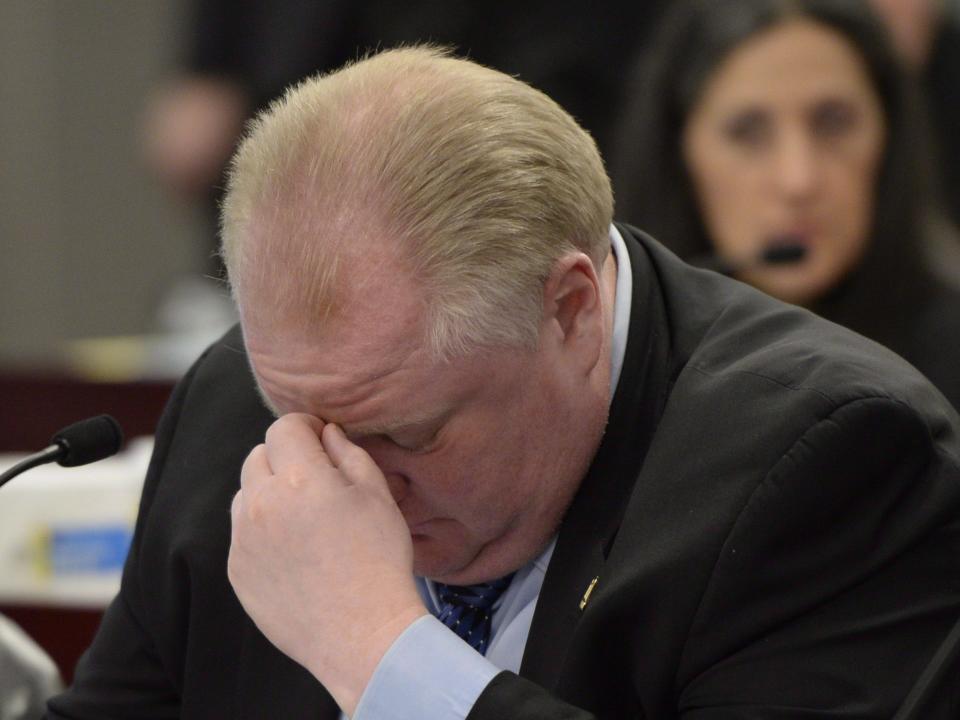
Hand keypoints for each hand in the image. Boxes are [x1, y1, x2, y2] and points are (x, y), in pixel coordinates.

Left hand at [228, 414, 427, 715]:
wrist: (362, 634)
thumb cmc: (379, 561)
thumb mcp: (377, 497)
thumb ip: (349, 454)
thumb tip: (327, 433)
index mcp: (300, 479)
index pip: (285, 427)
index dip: (305, 427)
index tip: (321, 439)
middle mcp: (263, 504)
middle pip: (258, 456)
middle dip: (284, 457)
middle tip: (315, 479)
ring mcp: (244, 540)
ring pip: (245, 493)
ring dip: (268, 492)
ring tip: (303, 516)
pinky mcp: (237, 571)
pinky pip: (242, 533)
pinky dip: (262, 530)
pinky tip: (295, 551)